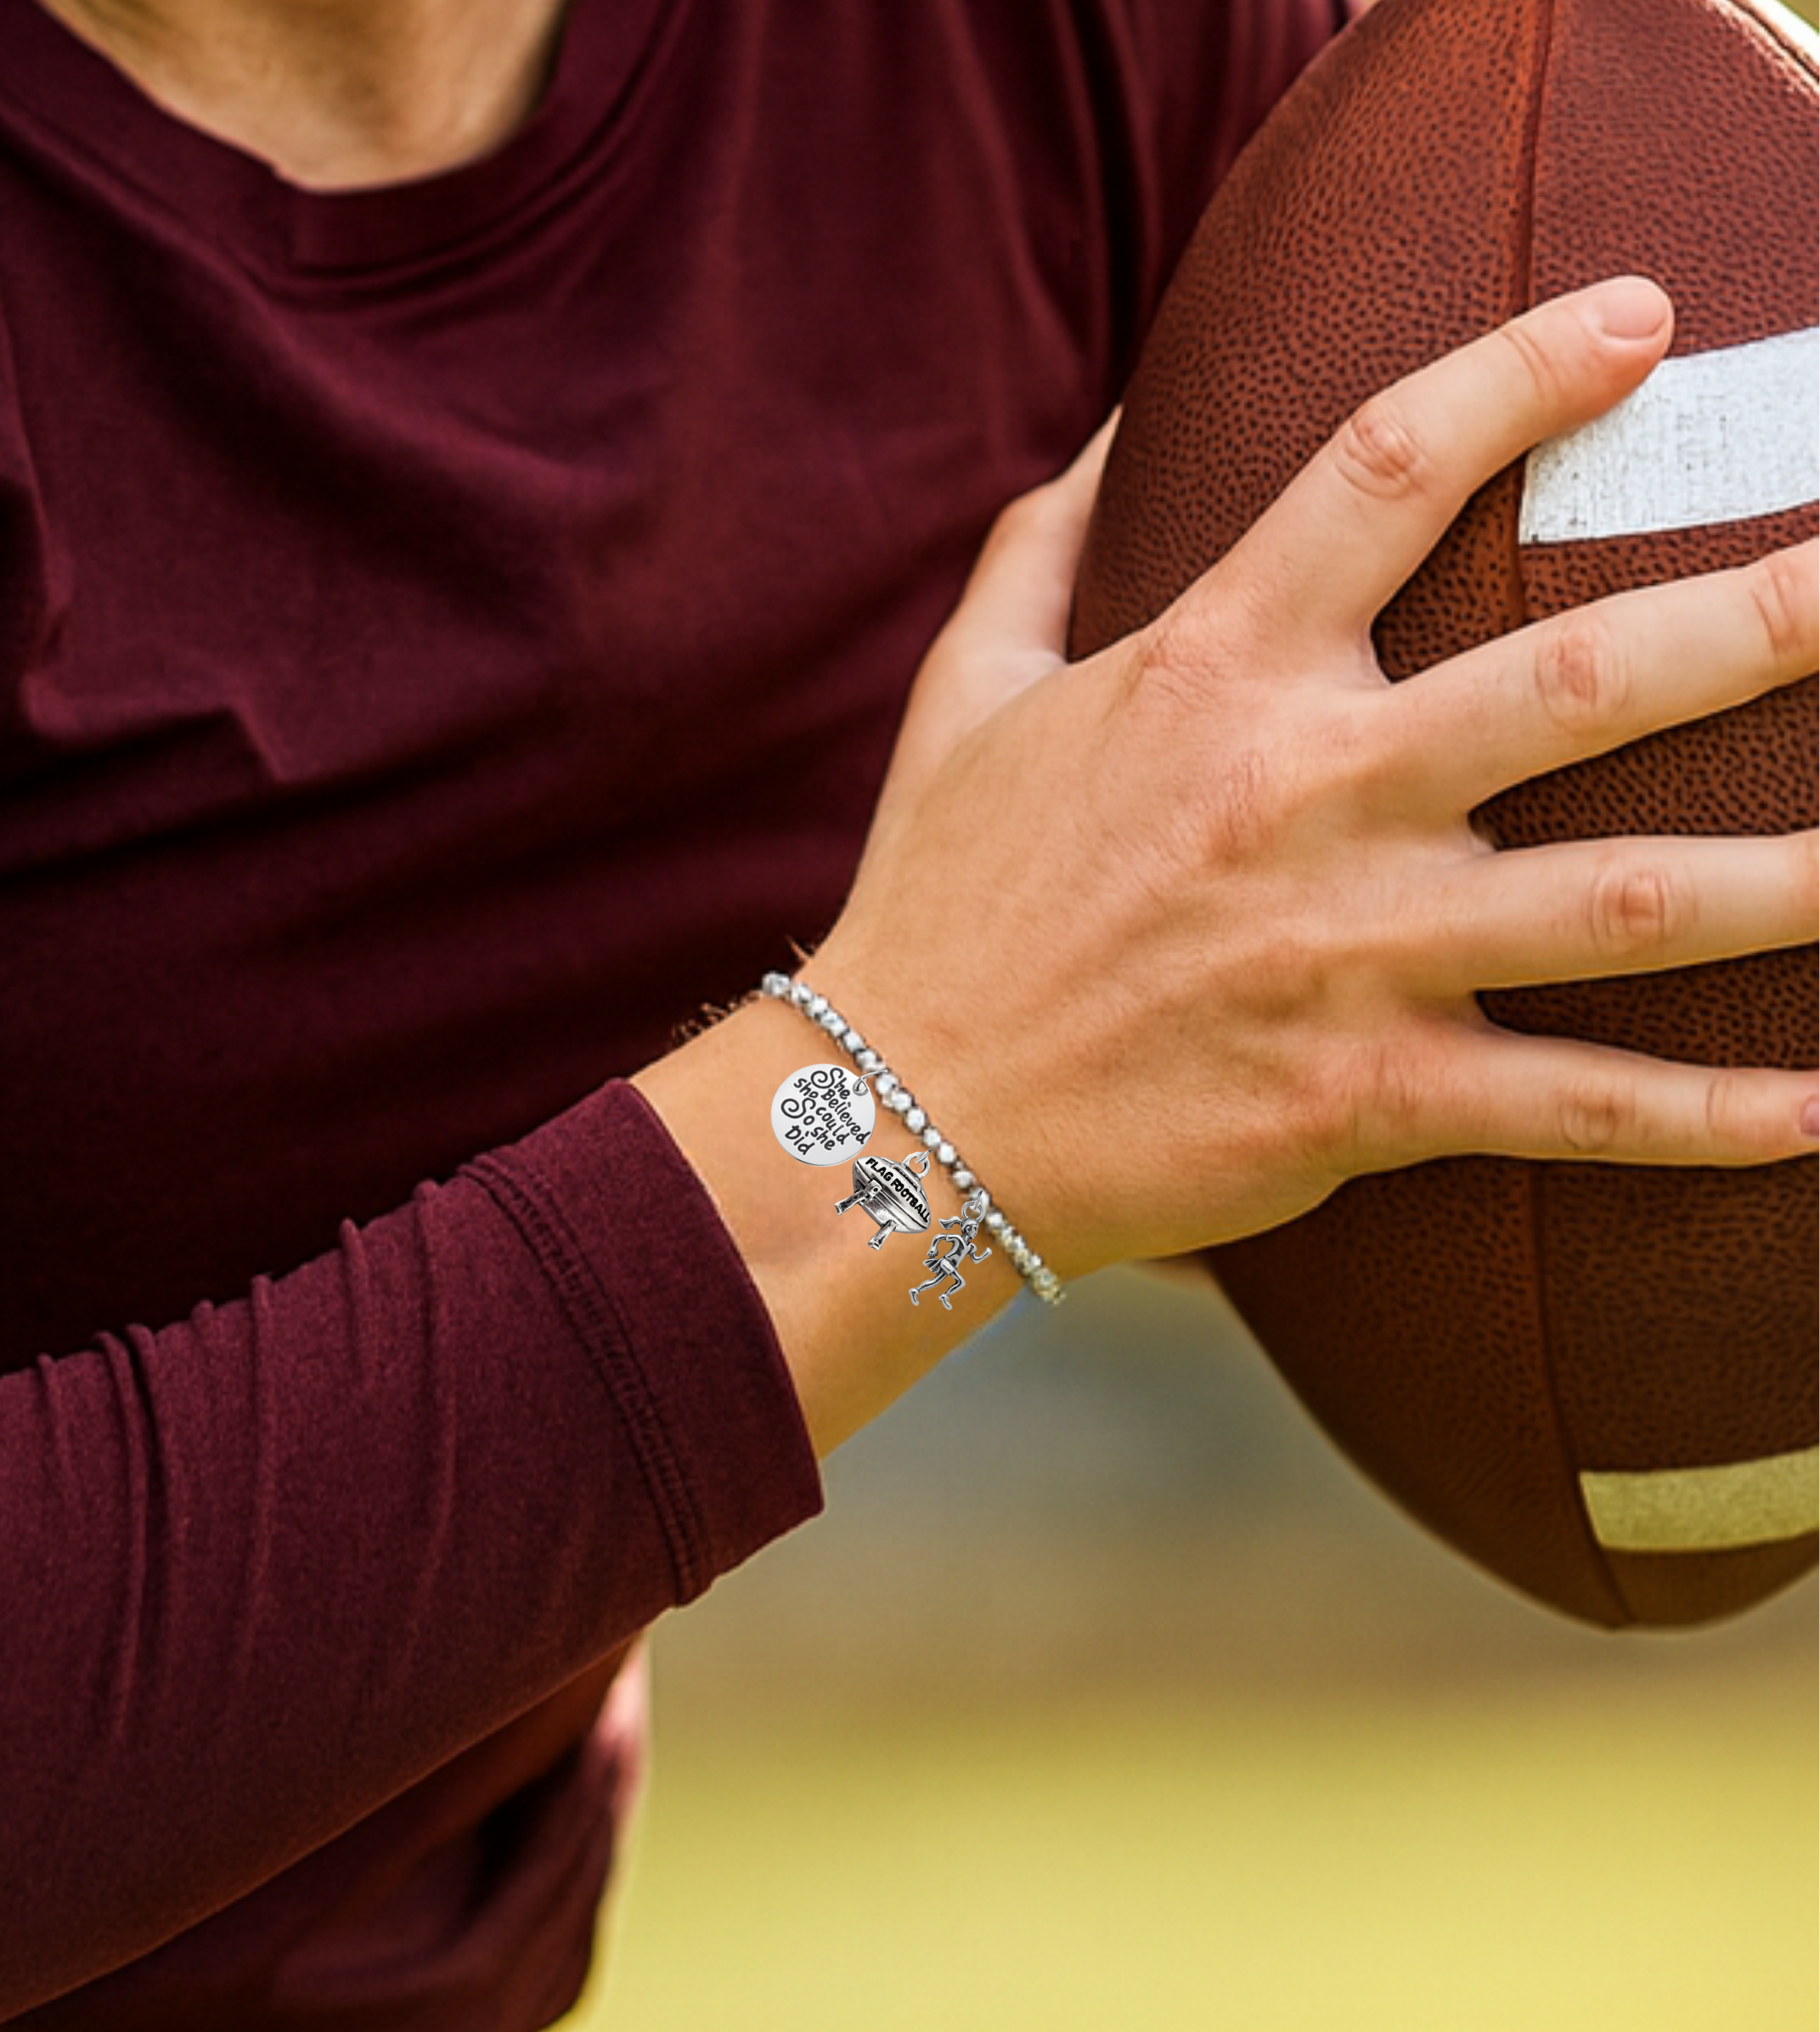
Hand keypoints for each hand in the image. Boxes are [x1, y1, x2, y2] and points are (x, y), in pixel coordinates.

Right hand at [811, 274, 1819, 1284]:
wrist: (891, 1121)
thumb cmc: (936, 906)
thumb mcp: (965, 699)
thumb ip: (1045, 549)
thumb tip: (1116, 421)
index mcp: (1212, 672)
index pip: (1390, 469)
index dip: (1525, 371)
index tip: (1637, 321)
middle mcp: (1309, 795)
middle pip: (1590, 680)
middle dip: (1771, 617)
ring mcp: (1351, 949)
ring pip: (1630, 900)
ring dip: (1797, 878)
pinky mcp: (1366, 1095)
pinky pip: (1571, 1108)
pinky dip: (1707, 1120)